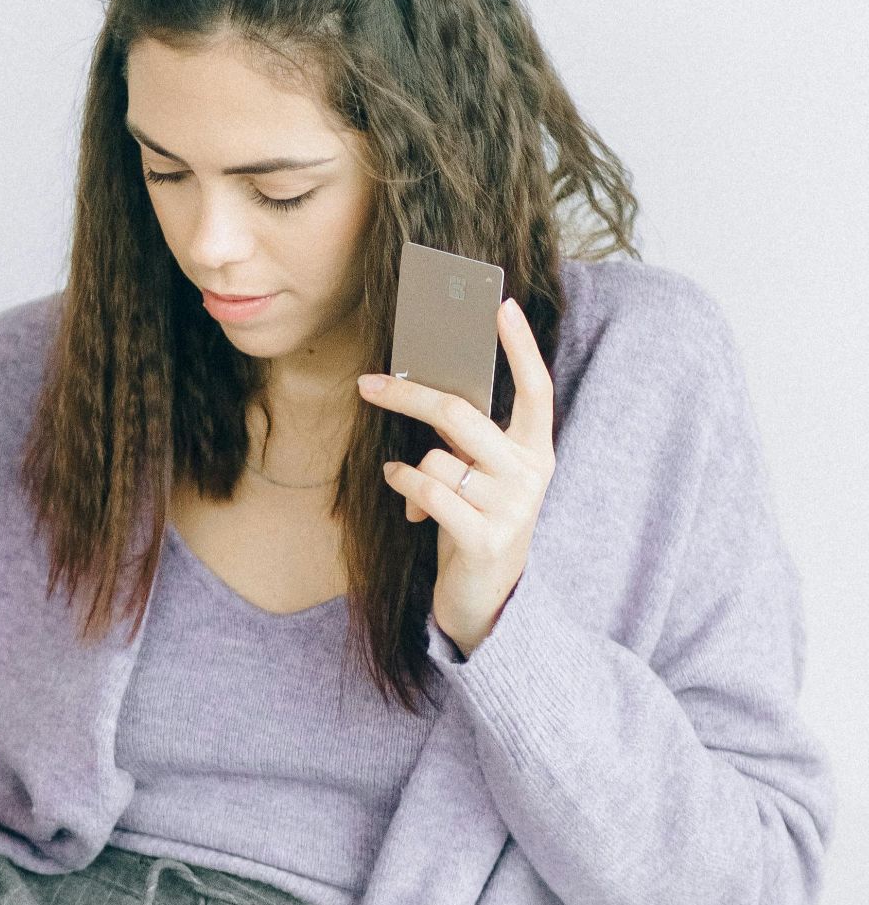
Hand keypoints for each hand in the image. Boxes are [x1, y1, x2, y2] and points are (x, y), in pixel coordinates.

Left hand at [358, 296, 555, 655]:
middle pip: (460, 414)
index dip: (520, 347)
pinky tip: (403, 498)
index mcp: (535, 451)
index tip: (501, 305)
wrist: (486, 599)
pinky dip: (404, 487)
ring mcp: (513, 507)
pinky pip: (427, 491)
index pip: (535, 389)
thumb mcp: (478, 477)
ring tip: (407, 485)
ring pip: (436, 457)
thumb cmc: (474, 523)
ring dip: (409, 470)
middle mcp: (531, 473)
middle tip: (369, 384)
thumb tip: (419, 387)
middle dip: (407, 396)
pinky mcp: (485, 538)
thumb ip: (463, 437)